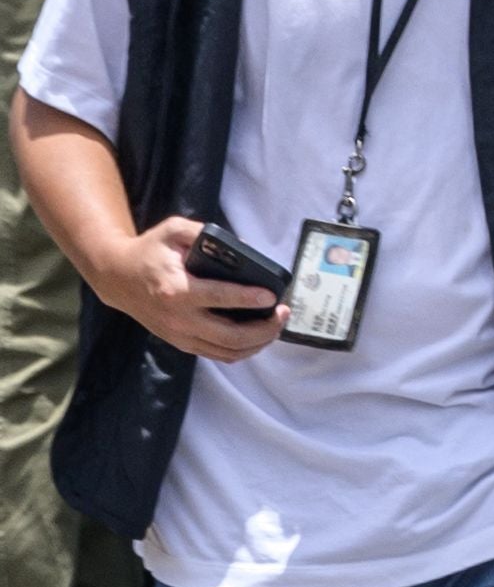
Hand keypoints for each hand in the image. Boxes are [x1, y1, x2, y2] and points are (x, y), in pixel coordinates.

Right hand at [92, 217, 284, 361]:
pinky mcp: (182, 344)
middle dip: (265, 328)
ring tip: (276, 325)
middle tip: (283, 313)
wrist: (117, 278)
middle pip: (231, 335)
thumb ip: (203, 233)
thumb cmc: (149, 252)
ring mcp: (181, 335)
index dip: (249, 298)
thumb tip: (241, 245)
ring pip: (229, 351)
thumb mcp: (172, 231)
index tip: (272, 296)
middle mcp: (179, 318)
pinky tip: (259, 337)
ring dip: (259, 342)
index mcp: (177, 289)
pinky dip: (244, 350)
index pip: (219, 298)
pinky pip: (219, 355)